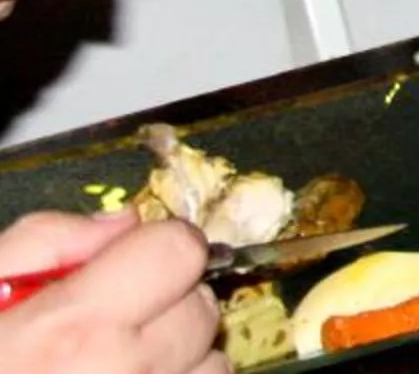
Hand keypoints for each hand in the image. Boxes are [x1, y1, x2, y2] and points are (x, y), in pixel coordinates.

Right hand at [0, 213, 220, 373]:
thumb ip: (44, 243)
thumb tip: (122, 223)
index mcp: (72, 327)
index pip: (180, 250)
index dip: (158, 246)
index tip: (132, 260)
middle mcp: (121, 372)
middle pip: (200, 305)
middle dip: (166, 300)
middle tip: (108, 321)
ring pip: (210, 362)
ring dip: (177, 355)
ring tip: (112, 366)